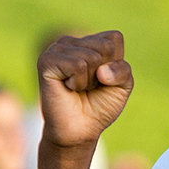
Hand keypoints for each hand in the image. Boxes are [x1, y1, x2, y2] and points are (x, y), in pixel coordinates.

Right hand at [37, 31, 133, 148]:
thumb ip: (123, 70)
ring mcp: (57, 48)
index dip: (116, 64)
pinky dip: (78, 82)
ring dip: (89, 80)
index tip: (103, 79)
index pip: (114, 38)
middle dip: (103, 73)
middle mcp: (72, 41)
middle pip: (105, 47)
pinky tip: (67, 87)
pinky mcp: (46, 60)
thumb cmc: (99, 106)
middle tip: (89, 86)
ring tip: (77, 87)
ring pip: (91, 57)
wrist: (80, 129)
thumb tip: (101, 71)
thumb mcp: (122, 86)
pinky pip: (77, 65)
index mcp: (90, 41)